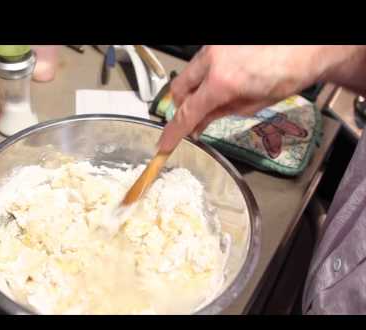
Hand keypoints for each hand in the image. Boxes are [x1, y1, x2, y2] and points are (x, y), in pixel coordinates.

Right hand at [157, 45, 365, 152]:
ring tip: (213, 99)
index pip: (187, 112)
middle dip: (180, 106)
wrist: (306, 45)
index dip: (173, 132)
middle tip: (193, 119)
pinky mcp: (217, 42)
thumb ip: (219, 114)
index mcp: (221, 82)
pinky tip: (221, 81)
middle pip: (178, 89)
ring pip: (187, 74)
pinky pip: (200, 63)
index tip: (163, 145)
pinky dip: (203, 76)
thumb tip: (198, 125)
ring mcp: (213, 48)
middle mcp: (211, 61)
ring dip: (192, 90)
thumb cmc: (287, 77)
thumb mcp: (252, 105)